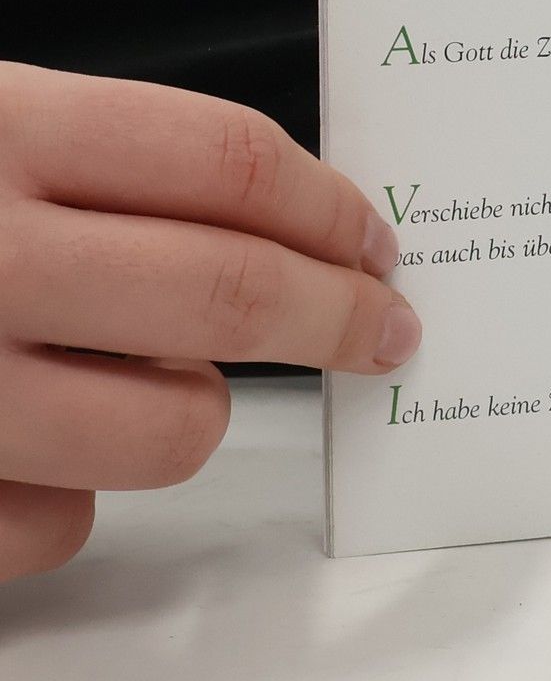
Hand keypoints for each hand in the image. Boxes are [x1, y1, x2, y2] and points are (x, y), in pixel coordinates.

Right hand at [0, 62, 419, 581]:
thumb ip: (105, 157)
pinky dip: (73, 491)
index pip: (226, 161)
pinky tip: (37, 444)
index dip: (329, 204)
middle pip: (228, 291)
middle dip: (338, 316)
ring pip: (165, 425)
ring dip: (199, 406)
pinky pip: (55, 524)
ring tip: (169, 377)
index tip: (377, 241)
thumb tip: (299, 222)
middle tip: (384, 329)